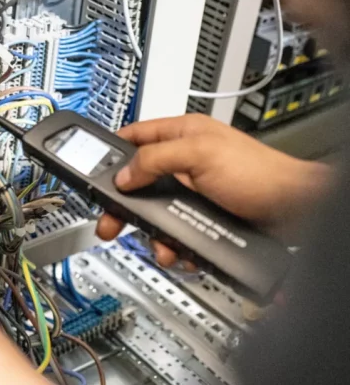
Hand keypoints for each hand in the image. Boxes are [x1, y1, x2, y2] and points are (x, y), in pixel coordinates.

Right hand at [96, 114, 329, 265]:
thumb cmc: (260, 173)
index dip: (109, 153)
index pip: (133, 137)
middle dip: (123, 204)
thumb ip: (155, 159)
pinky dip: (171, 245)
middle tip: (108, 221)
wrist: (295, 210)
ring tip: (157, 243)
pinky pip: (173, 232)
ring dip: (150, 231)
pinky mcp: (200, 217)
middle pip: (137, 182)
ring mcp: (192, 191)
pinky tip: (176, 250)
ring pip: (154, 213)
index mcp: (182, 134)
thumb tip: (123, 174)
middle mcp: (184, 161)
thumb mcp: (199, 154)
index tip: (90, 169)